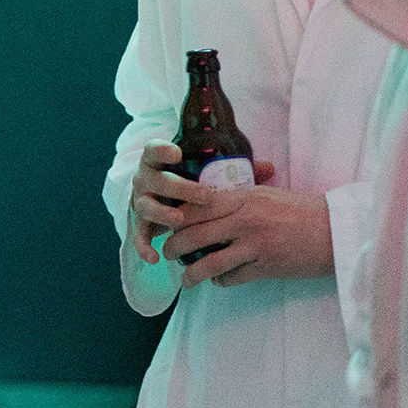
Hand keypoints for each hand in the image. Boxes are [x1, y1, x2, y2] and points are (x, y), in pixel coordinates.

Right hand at [126, 141, 276, 264]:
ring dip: (163, 213)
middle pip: (155, 179)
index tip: (178, 153)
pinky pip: (139, 235)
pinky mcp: (139, 224)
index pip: (154, 149)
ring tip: (179, 221)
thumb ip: (231, 171)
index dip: (163, 151)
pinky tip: (154, 257)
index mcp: (160, 162)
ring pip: (146, 206)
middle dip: (178, 187)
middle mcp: (146, 180)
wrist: (160, 199)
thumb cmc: (188, 184)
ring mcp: (140, 201)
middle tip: (204, 195)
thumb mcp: (203, 174)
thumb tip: (268, 167)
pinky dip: (144, 246)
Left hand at [162, 177, 333, 286]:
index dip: (176, 216)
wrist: (335, 230)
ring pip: (210, 262)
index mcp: (243, 198)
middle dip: (174, 246)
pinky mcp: (266, 268)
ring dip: (191, 273)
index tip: (167, 224)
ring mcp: (255, 246)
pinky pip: (233, 278)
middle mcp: (245, 221)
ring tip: (184, 279)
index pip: (197, 205)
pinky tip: (218, 280)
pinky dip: (220, 281)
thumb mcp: (265, 194)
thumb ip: (236, 198)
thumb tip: (204, 203)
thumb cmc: (299, 209)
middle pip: (195, 234)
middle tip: (167, 253)